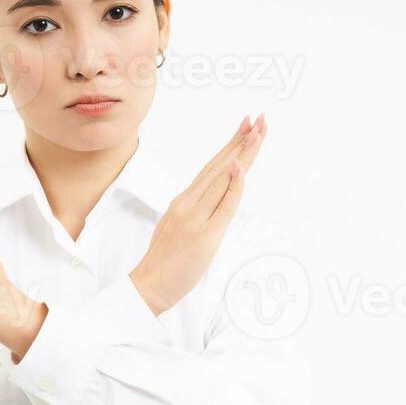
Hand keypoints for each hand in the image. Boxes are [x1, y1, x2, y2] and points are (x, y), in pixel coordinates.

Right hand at [130, 113, 267, 316]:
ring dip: (242, 154)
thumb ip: (196, 211)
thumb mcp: (179, 228)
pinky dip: (233, 185)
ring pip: (223, 179)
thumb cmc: (164, 263)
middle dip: (241, 141)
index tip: (245, 128)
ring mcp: (195, 218)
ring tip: (258, 132)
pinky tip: (240, 166)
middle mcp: (188, 203)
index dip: (230, 146)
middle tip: (258, 119)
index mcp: (184, 201)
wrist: (148, 286)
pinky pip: (223, 206)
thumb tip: (215, 201)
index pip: (212, 168)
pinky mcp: (205, 236)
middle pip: (219, 166)